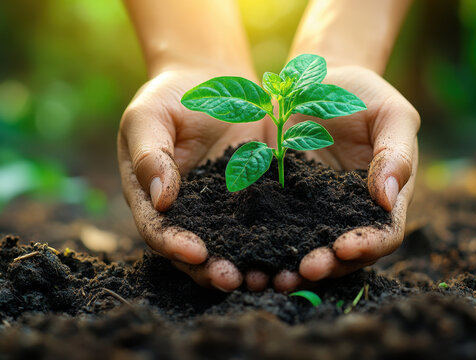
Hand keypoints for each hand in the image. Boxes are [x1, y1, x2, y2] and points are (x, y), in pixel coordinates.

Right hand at [118, 69, 270, 291]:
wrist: (211, 80)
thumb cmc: (170, 95)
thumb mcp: (149, 116)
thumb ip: (150, 155)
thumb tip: (161, 200)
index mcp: (152, 197)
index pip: (158, 230)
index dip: (174, 245)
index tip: (196, 253)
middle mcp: (187, 211)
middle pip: (195, 250)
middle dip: (212, 269)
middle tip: (234, 279)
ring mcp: (221, 207)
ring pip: (231, 244)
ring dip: (246, 264)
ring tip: (266, 277)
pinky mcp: (253, 196)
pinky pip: (264, 221)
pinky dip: (274, 239)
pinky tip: (291, 249)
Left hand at [274, 66, 419, 285]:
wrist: (316, 80)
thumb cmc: (363, 94)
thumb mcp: (391, 114)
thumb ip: (395, 154)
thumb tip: (387, 199)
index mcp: (383, 198)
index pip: (384, 233)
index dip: (368, 245)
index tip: (345, 247)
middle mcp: (349, 213)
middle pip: (345, 254)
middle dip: (327, 266)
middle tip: (304, 270)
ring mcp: (313, 210)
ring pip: (308, 248)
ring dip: (293, 267)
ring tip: (274, 277)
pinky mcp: (281, 202)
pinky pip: (275, 228)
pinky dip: (265, 245)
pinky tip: (248, 254)